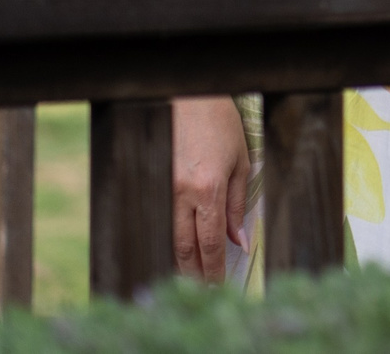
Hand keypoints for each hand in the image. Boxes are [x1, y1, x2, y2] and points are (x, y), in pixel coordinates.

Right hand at [172, 94, 250, 280]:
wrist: (186, 95)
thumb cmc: (219, 124)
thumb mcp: (240, 162)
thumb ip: (237, 206)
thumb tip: (238, 243)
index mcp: (207, 188)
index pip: (209, 243)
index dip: (213, 270)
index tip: (219, 287)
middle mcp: (180, 193)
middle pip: (184, 248)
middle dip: (193, 275)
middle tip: (202, 293)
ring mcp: (160, 188)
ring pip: (166, 238)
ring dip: (177, 262)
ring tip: (189, 280)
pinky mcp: (149, 182)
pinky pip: (156, 220)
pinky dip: (165, 240)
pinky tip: (171, 252)